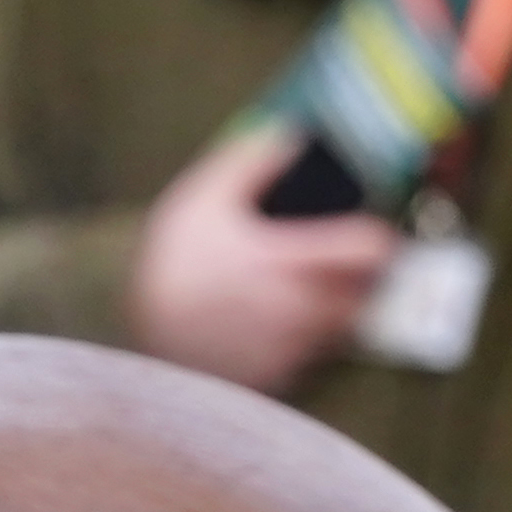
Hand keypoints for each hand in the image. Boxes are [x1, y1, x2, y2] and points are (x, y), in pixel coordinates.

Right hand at [123, 127, 401, 396]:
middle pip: (367, 295)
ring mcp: (289, 348)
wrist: (133, 336)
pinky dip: (307, 341)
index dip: (378, 238)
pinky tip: (277, 324)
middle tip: (345, 262)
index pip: (372, 251)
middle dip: (363, 278)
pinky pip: (311, 358)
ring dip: (337, 310)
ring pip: (342, 329)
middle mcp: (300, 308)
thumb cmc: (170, 263)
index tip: (368, 231)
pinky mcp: (274, 377)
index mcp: (291, 260)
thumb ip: (251, 160)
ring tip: (308, 292)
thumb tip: (291, 134)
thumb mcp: (203, 197)